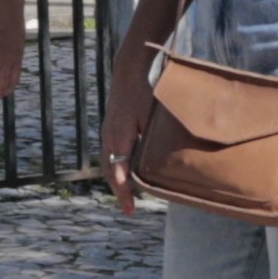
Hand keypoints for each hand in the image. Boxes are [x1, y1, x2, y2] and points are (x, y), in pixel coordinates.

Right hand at [98, 47, 158, 215]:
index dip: (124, 192)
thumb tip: (169, 162)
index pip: (118, 172)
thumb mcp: (154, 116)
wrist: (129, 69)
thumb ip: (157, 138)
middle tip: (129, 208)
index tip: (130, 209)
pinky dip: (116, 167)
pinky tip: (126, 171)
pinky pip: (111, 153)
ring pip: (109, 162)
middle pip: (110, 171)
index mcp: (119, 136)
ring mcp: (108, 131)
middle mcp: (109, 137)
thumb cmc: (145, 91)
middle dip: (119, 191)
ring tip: (127, 195)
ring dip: (116, 180)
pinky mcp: (111, 127)